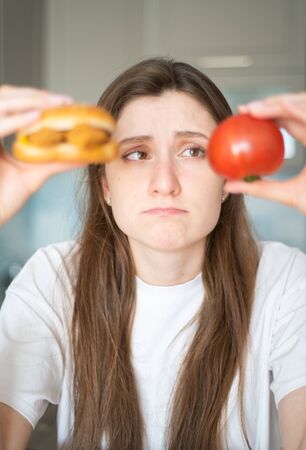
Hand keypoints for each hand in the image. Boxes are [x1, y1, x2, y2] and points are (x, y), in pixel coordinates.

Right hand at [0, 85, 84, 225]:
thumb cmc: (2, 200)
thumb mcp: (32, 176)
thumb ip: (53, 162)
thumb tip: (83, 155)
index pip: (14, 103)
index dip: (38, 99)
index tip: (66, 103)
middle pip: (7, 96)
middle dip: (38, 96)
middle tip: (66, 101)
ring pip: (2, 103)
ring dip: (30, 101)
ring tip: (57, 105)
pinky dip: (16, 119)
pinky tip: (37, 117)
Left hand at [223, 93, 305, 214]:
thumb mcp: (287, 194)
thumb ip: (260, 188)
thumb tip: (227, 186)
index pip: (291, 122)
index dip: (269, 115)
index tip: (245, 115)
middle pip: (296, 109)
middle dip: (271, 104)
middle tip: (245, 110)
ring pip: (303, 107)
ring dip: (278, 104)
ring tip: (254, 110)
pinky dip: (297, 110)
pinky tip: (280, 107)